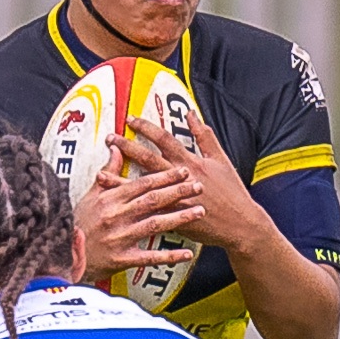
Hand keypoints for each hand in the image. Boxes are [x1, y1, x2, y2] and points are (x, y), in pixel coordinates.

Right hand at [75, 142, 204, 282]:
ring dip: (180, 218)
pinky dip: (170, 256)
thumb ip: (107, 173)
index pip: (142, 183)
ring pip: (155, 225)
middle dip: (178, 191)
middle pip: (152, 200)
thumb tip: (116, 148)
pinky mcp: (122, 259)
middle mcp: (116, 216)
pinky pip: (150, 257)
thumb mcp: (90, 195)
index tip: (184, 170)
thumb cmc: (77, 223)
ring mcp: (120, 238)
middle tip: (199, 185)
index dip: (165, 176)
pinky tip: (188, 253)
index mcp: (110, 199)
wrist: (62, 254)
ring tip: (200, 211)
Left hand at [108, 115, 260, 255]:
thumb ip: (204, 135)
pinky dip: (131, 208)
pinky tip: (116, 205)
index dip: (146, 127)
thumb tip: (191, 114)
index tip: (130, 119)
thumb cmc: (232, 191)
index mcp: (191, 162)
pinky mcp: (173, 219)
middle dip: (127, 147)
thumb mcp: (221, 159)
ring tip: (100, 173)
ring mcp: (176, 199)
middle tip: (109, 139)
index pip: (164, 139)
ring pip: (143, 188)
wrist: (240, 224)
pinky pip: (148, 212)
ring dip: (120, 180)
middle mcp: (181, 178)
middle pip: (148, 159)